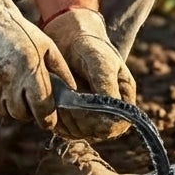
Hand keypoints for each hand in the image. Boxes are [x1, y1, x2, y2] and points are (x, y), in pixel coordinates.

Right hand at [0, 0, 73, 128]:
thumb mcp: (45, 44)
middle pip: (22, 114)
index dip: (47, 118)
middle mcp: (8, 79)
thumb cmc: (17, 32)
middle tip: (27, 94)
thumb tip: (74, 92)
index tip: (49, 120)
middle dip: (28, 109)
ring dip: (10, 103)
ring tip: (9, 81)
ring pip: (4, 111)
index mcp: (29, 67)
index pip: (42, 108)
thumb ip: (61, 69)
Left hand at [42, 8, 136, 139]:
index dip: (99, 120)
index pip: (116, 125)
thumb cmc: (90, 48)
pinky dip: (54, 117)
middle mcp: (109, 114)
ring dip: (64, 117)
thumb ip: (106, 85)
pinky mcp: (71, 120)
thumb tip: (110, 114)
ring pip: (77, 133)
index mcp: (123, 100)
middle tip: (65, 97)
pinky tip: (51, 100)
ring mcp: (90, 119)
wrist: (69, 41)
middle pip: (95, 132)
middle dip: (78, 117)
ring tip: (58, 95)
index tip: (83, 104)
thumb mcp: (100, 61)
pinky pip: (62, 130)